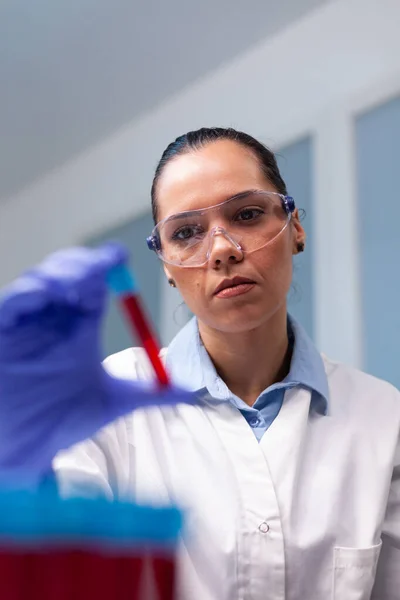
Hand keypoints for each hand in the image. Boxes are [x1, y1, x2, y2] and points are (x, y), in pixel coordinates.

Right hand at [0, 244, 194, 483]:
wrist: (27, 449)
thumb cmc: (63, 421)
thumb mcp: (113, 402)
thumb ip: (152, 394)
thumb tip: (193, 393)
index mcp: (79, 326)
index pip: (93, 283)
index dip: (104, 266)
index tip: (120, 257)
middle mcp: (53, 318)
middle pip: (67, 273)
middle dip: (83, 264)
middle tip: (102, 265)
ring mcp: (26, 323)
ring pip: (40, 281)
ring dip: (58, 275)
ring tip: (79, 281)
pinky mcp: (0, 332)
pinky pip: (11, 302)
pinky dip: (27, 294)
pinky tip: (46, 295)